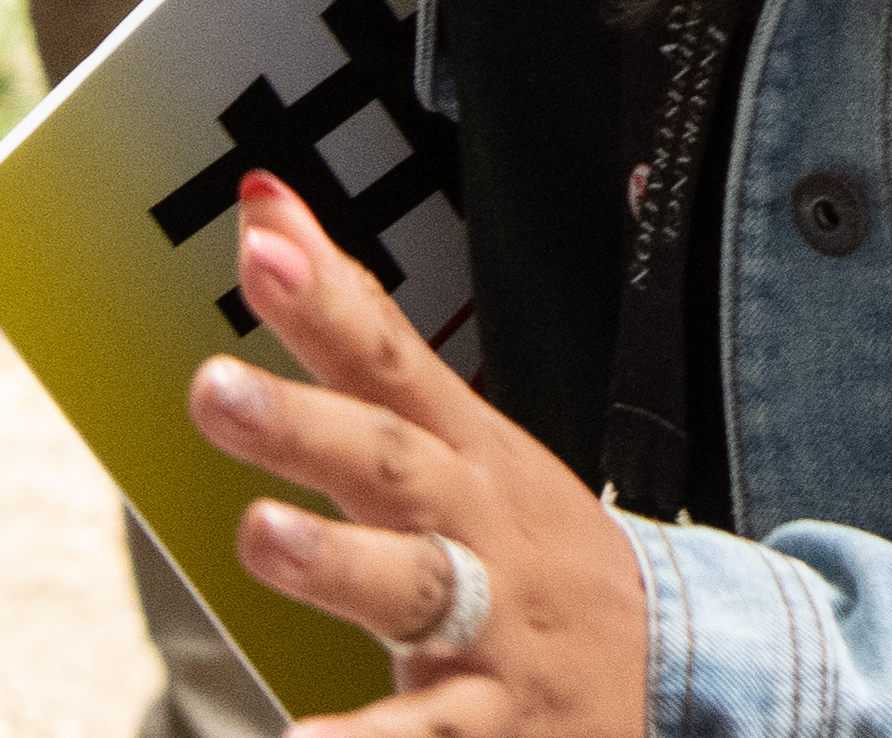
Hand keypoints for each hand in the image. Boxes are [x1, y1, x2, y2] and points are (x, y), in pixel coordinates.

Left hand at [185, 173, 652, 737]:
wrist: (678, 666)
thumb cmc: (521, 530)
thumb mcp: (452, 424)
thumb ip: (351, 319)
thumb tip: (261, 207)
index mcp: (459, 444)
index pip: (387, 354)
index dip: (326, 296)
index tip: (260, 242)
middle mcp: (471, 521)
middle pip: (388, 461)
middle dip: (304, 424)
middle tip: (213, 389)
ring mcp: (487, 621)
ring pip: (411, 586)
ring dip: (336, 562)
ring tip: (261, 537)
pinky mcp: (490, 719)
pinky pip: (424, 732)